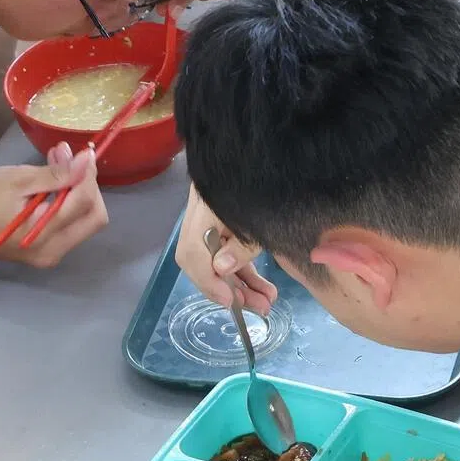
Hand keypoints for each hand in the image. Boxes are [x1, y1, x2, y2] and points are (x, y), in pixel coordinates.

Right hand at [0, 142, 107, 266]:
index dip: (88, 175)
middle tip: (69, 162)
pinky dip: (70, 204)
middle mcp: (54, 252)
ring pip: (87, 222)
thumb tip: (87, 161)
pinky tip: (54, 186)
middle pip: (95, 217)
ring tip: (58, 167)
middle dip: (88, 186)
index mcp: (43, 236)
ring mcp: (52, 255)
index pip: (86, 203)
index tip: (81, 154)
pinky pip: (73, 226)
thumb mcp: (17, 180)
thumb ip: (56, 174)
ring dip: (79, 193)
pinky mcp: (49, 252)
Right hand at [174, 184, 276, 315]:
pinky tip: (264, 289)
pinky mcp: (227, 226)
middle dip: (229, 290)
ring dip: (241, 286)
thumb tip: (221, 269)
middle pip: (203, 264)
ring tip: (266, 303)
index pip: (193, 255)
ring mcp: (212, 222)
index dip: (208, 282)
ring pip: (218, 263)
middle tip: (257, 308)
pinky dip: (245, 272)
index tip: (229, 301)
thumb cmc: (263, 180)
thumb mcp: (256, 216)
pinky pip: (230, 254)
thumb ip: (240, 244)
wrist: (263, 152)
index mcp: (203, 210)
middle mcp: (201, 218)